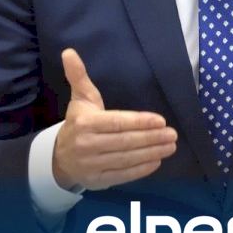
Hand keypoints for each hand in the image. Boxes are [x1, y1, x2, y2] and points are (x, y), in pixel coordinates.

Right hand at [52, 48, 177, 190]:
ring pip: (126, 159)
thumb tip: (69, 51)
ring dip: (152, 153)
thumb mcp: (80, 99)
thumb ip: (78, 76)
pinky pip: (122, 175)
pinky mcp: (97, 181)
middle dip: (151, 138)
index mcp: (85, 123)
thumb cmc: (78, 122)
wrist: (59, 157)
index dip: (140, 122)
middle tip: (172, 134)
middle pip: (125, 141)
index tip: (161, 121)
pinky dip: (141, 169)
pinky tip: (157, 161)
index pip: (117, 122)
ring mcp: (91, 165)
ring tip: (170, 146)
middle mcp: (87, 144)